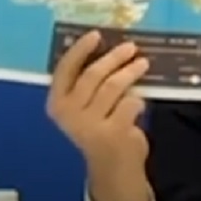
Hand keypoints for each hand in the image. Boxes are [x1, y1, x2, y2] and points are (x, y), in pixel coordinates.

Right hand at [45, 30, 149, 173]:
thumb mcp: (87, 106)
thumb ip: (92, 83)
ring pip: (113, 87)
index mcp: (57, 103)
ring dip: (130, 72)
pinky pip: (130, 103)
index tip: (97, 34)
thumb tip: (113, 48)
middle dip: (114, 58)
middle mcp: (68, 114)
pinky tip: (139, 102)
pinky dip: (138, 99)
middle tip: (131, 47)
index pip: (64, 69)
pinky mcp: (112, 134)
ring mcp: (89, 125)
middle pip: (93, 75)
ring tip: (143, 64)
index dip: (80, 50)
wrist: (112, 167)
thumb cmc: (100, 128)